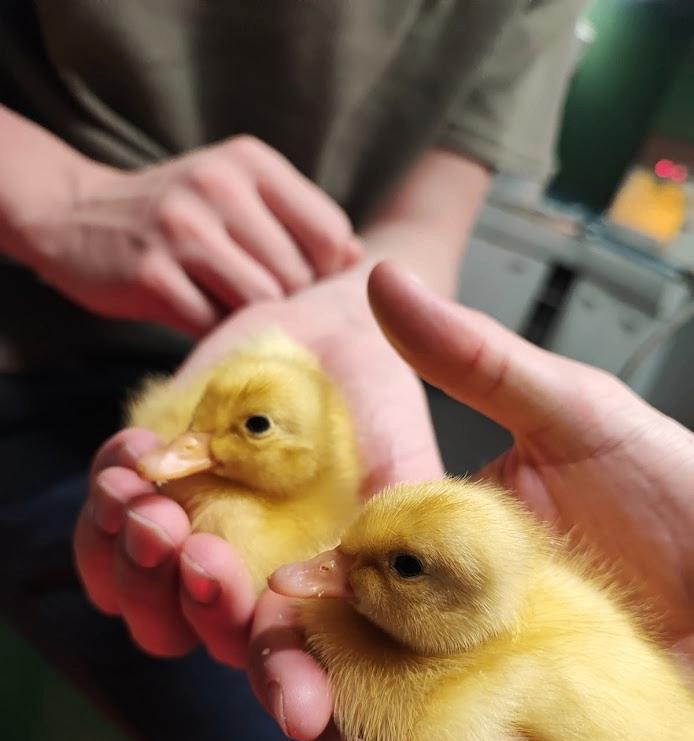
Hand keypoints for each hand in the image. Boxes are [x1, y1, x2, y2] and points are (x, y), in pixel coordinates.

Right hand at [25, 135, 360, 334]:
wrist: (75, 218)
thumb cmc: (174, 215)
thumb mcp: (234, 192)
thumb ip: (294, 221)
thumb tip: (356, 259)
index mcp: (250, 162)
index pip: (329, 231)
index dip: (326, 272)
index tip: (302, 284)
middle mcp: (218, 186)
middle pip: (297, 274)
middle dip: (288, 302)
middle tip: (263, 307)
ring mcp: (183, 230)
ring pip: (261, 302)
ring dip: (254, 321)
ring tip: (234, 314)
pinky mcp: (152, 275)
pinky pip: (214, 324)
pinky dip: (217, 334)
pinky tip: (202, 320)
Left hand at [74, 268, 441, 662]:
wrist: (322, 333)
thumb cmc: (376, 402)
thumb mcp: (405, 463)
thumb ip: (403, 535)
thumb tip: (393, 600)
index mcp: (320, 601)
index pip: (307, 670)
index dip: (301, 697)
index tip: (302, 712)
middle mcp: (254, 591)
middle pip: (211, 645)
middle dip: (202, 609)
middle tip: (202, 550)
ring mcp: (197, 551)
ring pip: (144, 608)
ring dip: (136, 565)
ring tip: (149, 498)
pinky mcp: (152, 507)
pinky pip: (98, 544)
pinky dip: (104, 507)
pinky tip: (137, 453)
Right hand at [249, 261, 693, 740]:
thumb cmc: (673, 483)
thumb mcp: (572, 414)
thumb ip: (473, 362)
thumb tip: (380, 276)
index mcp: (426, 581)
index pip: (326, 616)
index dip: (279, 632)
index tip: (248, 635)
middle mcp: (451, 659)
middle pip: (361, 717)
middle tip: (315, 740)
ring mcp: (512, 721)